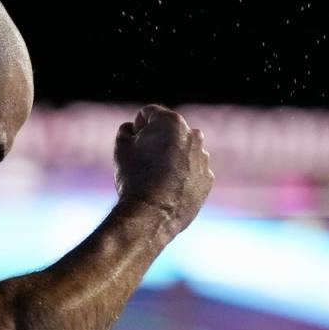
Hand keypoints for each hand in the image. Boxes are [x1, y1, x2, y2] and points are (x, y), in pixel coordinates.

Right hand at [114, 104, 213, 233]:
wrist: (152, 215)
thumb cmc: (134, 177)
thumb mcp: (121, 148)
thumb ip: (127, 130)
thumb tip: (132, 129)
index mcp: (172, 122)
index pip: (149, 114)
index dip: (136, 127)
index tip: (133, 144)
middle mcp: (193, 135)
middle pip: (169, 131)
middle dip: (157, 140)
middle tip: (143, 161)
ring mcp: (203, 158)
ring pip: (183, 151)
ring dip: (171, 158)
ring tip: (155, 178)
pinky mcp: (207, 180)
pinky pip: (192, 171)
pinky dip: (182, 176)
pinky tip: (167, 190)